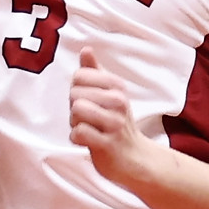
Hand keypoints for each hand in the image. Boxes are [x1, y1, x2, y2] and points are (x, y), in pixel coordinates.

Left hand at [69, 46, 154, 191]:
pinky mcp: (107, 144)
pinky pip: (78, 133)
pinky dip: (77, 138)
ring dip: (75, 123)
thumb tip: (86, 49)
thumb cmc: (116, 124)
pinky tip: (87, 141)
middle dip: (74, 108)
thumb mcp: (109, 94)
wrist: (134, 158)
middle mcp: (118, 102)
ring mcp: (113, 124)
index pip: (79, 76)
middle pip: (75, 93)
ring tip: (88, 128)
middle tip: (88, 119)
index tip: (88, 102)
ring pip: (77, 110)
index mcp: (117, 87)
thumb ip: (95, 72)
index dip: (76, 90)